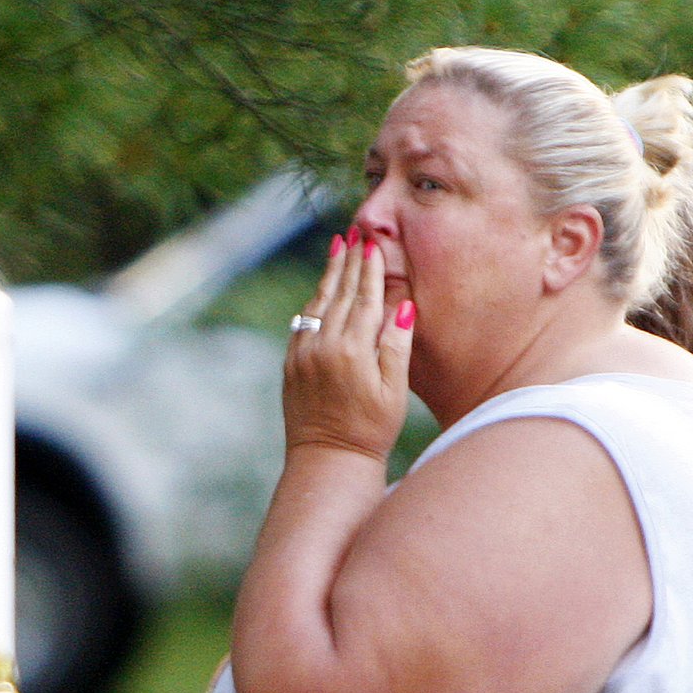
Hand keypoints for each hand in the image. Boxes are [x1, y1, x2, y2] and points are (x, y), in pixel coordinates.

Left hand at [283, 229, 414, 461]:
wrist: (327, 459)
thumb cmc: (370, 429)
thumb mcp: (394, 390)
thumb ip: (396, 345)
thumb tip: (402, 304)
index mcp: (353, 350)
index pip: (364, 298)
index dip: (369, 269)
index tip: (372, 243)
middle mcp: (323, 346)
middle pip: (339, 293)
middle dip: (347, 261)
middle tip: (353, 233)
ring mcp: (303, 353)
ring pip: (318, 303)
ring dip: (329, 275)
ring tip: (337, 248)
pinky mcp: (291, 362)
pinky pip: (303, 321)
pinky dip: (315, 301)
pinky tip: (322, 289)